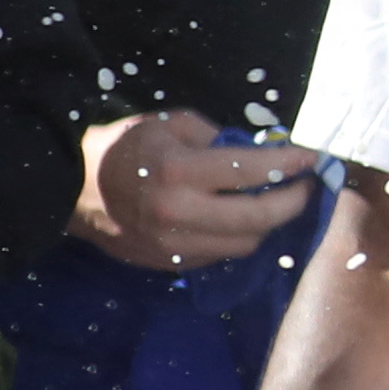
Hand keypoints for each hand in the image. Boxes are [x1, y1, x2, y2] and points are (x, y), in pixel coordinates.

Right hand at [77, 110, 319, 273]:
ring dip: (268, 225)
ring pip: (245, 244)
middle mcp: (178, 214)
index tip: (313, 158)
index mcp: (178, 172)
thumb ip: (221, 137)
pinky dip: (239, 238)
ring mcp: (173, 246)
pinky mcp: (170, 265)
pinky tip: (244, 220)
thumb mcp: (174, 124)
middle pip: (259, 218)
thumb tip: (266, 153)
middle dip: (292, 202)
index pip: (252, 172)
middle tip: (304, 186)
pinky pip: (221, 255)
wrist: (75, 189)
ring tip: (277, 203)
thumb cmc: (127, 147)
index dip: (290, 165)